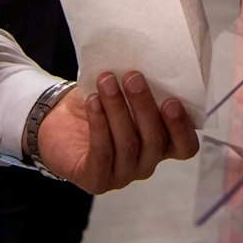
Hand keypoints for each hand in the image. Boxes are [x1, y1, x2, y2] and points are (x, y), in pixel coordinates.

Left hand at [36, 72, 197, 194]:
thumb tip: (149, 61)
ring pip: (128, 144)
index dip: (182, 128)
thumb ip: (141, 87)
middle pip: (154, 140)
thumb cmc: (98, 104)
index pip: (185, 146)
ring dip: (117, 109)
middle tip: (132, 77)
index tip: (171, 100)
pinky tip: (93, 101)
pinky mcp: (96, 180)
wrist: (57, 120)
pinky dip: (99, 124)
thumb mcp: (123, 93)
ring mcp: (122, 175)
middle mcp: (146, 163)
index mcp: (161, 144)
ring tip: (106, 81)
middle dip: (144, 106)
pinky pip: (102, 154)